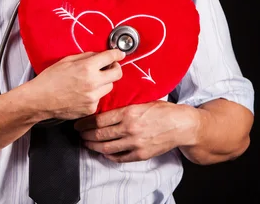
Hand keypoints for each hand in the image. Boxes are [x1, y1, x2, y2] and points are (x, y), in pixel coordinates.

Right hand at [31, 49, 125, 119]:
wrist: (40, 99)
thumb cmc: (50, 78)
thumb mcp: (67, 60)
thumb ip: (86, 57)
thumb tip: (99, 55)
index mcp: (87, 68)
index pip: (110, 57)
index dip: (117, 54)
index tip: (119, 54)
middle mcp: (93, 83)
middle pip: (117, 74)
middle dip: (115, 68)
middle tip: (110, 67)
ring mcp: (93, 98)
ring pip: (109, 87)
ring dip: (104, 82)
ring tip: (91, 81)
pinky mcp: (90, 109)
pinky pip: (99, 99)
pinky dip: (95, 94)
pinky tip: (82, 92)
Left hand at [74, 100, 197, 161]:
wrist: (180, 125)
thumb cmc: (162, 110)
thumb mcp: (141, 101)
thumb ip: (124, 105)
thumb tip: (106, 104)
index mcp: (128, 112)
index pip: (99, 120)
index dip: (85, 123)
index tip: (78, 124)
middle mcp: (129, 128)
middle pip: (100, 134)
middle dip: (86, 135)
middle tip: (79, 134)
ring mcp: (135, 143)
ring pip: (107, 148)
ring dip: (93, 146)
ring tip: (87, 143)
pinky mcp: (141, 154)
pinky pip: (119, 157)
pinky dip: (109, 156)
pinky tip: (103, 152)